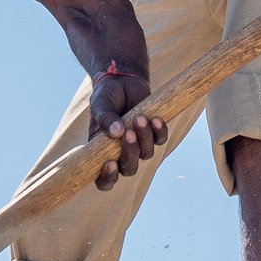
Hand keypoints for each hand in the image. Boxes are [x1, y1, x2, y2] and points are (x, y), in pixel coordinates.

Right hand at [89, 61, 168, 189]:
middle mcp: (120, 153)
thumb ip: (105, 118)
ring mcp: (138, 145)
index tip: (110, 163)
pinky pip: (161, 140)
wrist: (122, 80)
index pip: (104, 180)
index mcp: (101, 153)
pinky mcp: (153, 134)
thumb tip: (116, 133)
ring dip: (144, 138)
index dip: (108, 178)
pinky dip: (159, 130)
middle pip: (129, 169)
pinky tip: (155, 118)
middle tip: (128, 132)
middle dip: (130, 153)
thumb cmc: (105, 95)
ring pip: (146, 154)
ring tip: (140, 117)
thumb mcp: (99, 104)